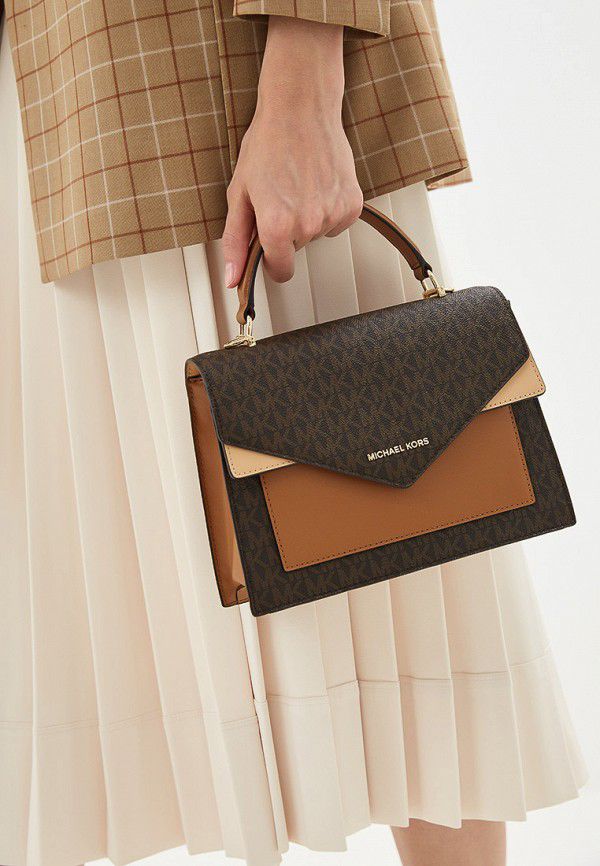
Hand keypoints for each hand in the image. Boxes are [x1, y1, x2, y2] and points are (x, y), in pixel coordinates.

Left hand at [222, 16, 362, 285]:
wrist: (300, 108)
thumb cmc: (267, 145)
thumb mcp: (240, 194)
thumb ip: (235, 242)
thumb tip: (232, 280)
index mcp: (277, 226)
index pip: (280, 272)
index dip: (271, 260)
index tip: (268, 244)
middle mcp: (308, 225)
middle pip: (297, 250)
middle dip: (286, 231)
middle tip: (280, 195)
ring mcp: (333, 215)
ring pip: (316, 234)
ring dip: (308, 217)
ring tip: (299, 183)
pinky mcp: (352, 204)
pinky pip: (337, 222)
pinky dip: (328, 207)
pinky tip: (318, 182)